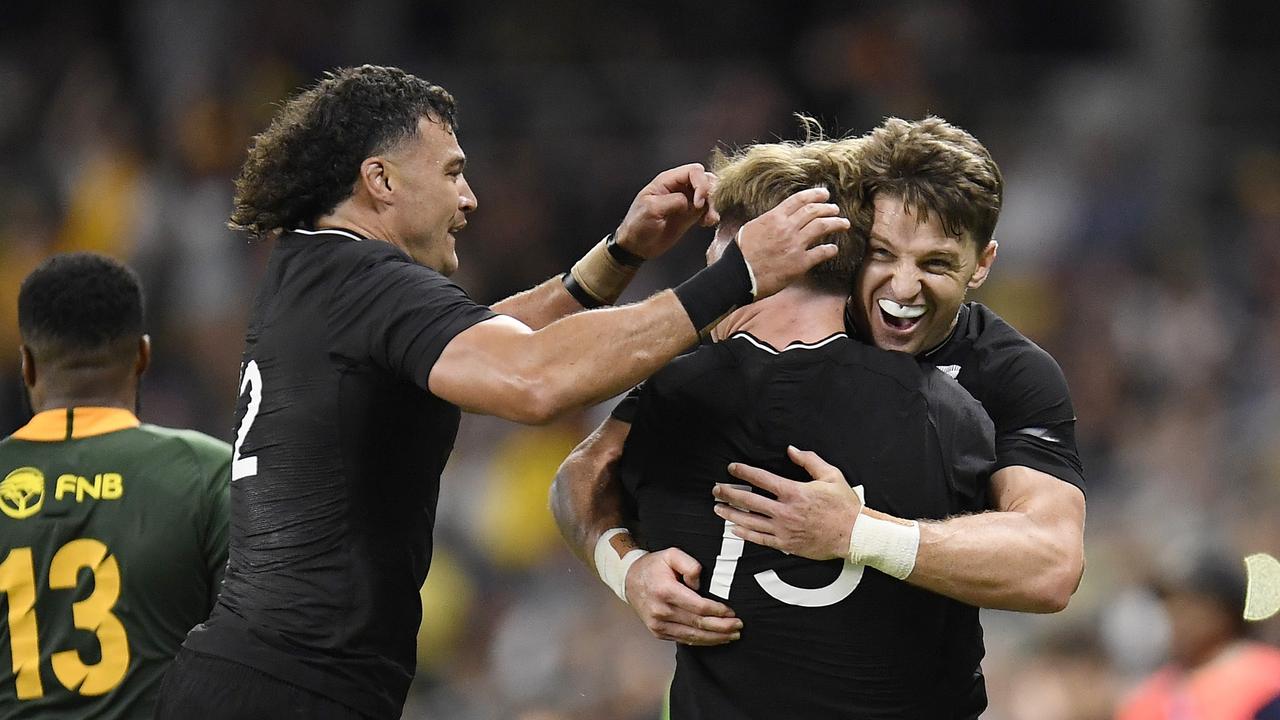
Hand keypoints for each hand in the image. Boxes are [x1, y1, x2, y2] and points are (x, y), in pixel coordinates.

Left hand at [614, 164, 719, 259]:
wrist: (636, 246)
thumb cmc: (637, 225)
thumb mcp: (652, 209)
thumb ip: (673, 201)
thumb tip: (691, 201)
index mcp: (667, 180)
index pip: (693, 171)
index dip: (701, 184)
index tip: (699, 202)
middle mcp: (679, 187)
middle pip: (704, 179)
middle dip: (711, 192)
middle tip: (709, 209)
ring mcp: (686, 200)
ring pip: (709, 194)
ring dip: (714, 205)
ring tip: (709, 219)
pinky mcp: (690, 214)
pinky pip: (707, 209)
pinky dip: (711, 214)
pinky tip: (707, 223)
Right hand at [623, 547, 742, 644]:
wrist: (629, 580)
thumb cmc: (654, 566)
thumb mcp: (671, 554)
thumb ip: (690, 564)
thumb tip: (699, 585)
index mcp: (666, 591)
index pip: (699, 607)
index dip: (718, 611)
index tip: (732, 612)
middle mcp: (661, 611)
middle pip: (698, 624)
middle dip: (722, 627)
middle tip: (739, 626)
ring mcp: (658, 624)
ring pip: (693, 637)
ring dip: (715, 638)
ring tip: (732, 635)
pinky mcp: (658, 632)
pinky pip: (683, 640)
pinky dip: (702, 642)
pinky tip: (715, 639)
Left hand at [715, 445, 861, 559]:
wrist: (854, 535)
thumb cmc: (844, 506)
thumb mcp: (831, 475)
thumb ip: (809, 460)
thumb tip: (792, 450)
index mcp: (794, 492)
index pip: (761, 479)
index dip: (743, 472)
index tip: (732, 468)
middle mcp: (785, 511)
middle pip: (749, 501)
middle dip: (729, 493)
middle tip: (717, 489)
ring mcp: (784, 529)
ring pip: (750, 521)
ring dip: (731, 513)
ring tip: (718, 508)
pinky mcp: (786, 544)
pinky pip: (760, 539)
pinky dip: (745, 534)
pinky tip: (734, 529)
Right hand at [735, 187, 847, 298]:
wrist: (737, 274)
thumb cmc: (740, 253)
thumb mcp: (751, 228)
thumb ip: (768, 221)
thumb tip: (778, 218)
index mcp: (774, 217)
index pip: (799, 200)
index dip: (815, 194)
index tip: (824, 194)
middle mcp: (787, 228)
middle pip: (814, 211)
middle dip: (828, 208)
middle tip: (835, 209)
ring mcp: (795, 245)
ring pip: (822, 227)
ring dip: (835, 223)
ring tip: (844, 223)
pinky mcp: (800, 263)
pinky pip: (821, 253)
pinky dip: (830, 250)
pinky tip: (834, 249)